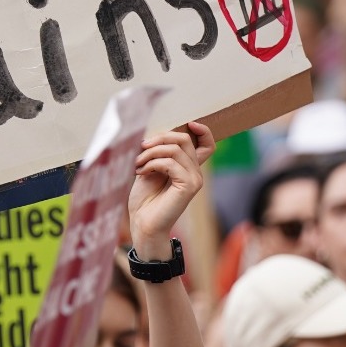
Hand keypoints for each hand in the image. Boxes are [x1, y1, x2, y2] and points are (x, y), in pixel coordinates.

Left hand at [126, 122, 212, 250]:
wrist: (142, 223)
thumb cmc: (144, 199)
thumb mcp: (150, 168)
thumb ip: (159, 152)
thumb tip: (160, 133)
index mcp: (188, 168)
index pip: (207, 145)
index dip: (203, 130)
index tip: (189, 123)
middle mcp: (195, 173)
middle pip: (184, 140)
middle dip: (160, 138)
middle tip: (142, 148)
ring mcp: (194, 179)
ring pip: (175, 149)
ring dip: (151, 152)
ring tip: (138, 164)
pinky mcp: (189, 186)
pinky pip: (170, 163)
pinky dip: (152, 163)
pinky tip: (142, 172)